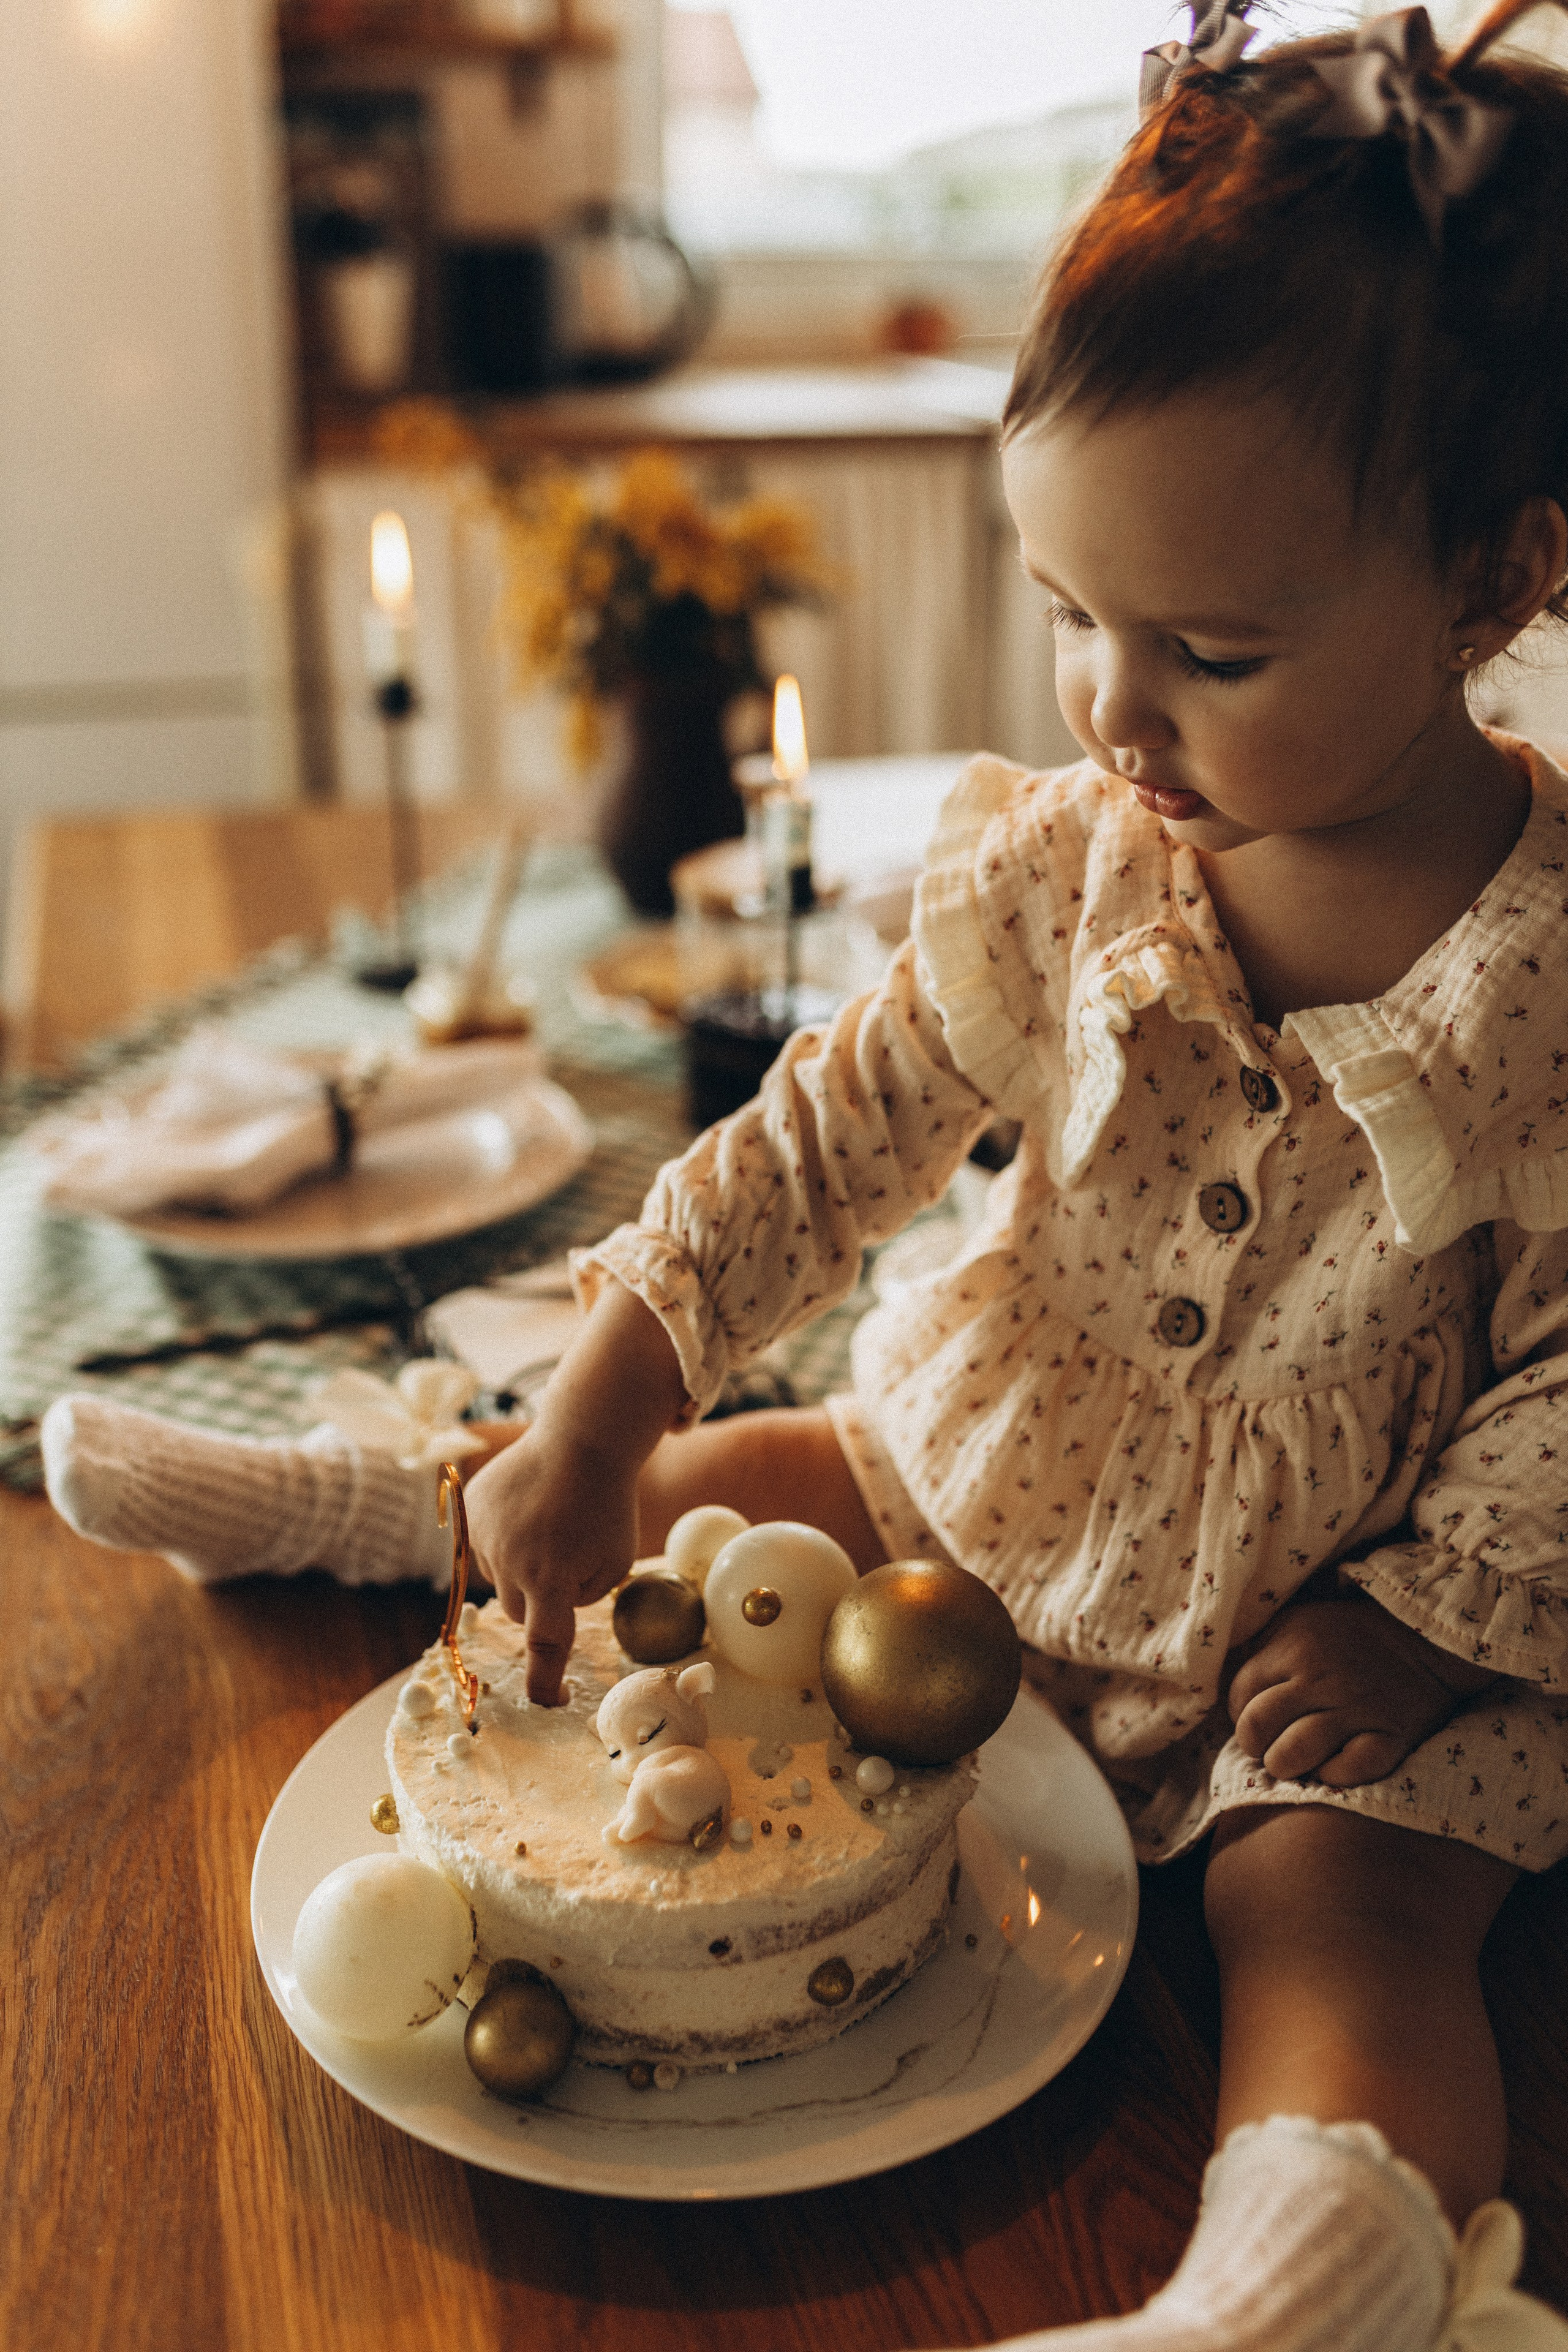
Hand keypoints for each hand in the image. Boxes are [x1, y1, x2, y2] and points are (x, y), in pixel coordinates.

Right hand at [461, 1276, 687, 1704]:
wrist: (584, 1438)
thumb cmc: (608, 1504)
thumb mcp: (615, 1561)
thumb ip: (582, 1598)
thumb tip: (547, 1611)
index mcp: (551, 1577)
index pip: (544, 1643)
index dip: (544, 1679)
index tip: (548, 1701)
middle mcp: (511, 1559)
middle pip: (517, 1610)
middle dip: (539, 1598)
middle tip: (567, 1560)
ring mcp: (485, 1533)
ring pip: (498, 1577)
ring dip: (521, 1566)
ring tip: (550, 1525)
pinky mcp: (472, 1510)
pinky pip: (483, 1545)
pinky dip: (505, 1538)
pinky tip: (529, 1510)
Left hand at [1226, 1591, 1497, 1788]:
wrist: (1426, 1639)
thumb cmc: (1350, 1634)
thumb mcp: (1298, 1623)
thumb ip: (1263, 1650)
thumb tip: (1230, 1690)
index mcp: (1293, 1649)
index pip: (1240, 1696)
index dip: (1241, 1715)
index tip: (1258, 1720)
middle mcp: (1320, 1679)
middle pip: (1257, 1729)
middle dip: (1256, 1746)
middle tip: (1271, 1746)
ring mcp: (1357, 1709)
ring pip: (1293, 1755)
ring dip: (1286, 1766)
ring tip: (1295, 1761)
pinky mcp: (1392, 1736)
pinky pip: (1348, 1772)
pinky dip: (1334, 1776)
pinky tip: (1334, 1766)